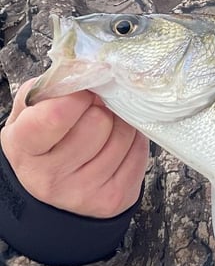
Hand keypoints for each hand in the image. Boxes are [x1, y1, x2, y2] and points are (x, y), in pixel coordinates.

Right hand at [1, 78, 148, 218]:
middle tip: (94, 108)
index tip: (82, 92)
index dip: (76, 96)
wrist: (53, 184)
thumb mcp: (32, 109)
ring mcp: (82, 192)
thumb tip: (89, 66)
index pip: (55, 116)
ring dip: (120, 122)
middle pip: (98, 122)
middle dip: (101, 107)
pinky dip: (133, 141)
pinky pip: (139, 153)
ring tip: (105, 125)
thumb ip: (54, 86)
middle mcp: (49, 177)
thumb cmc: (44, 138)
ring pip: (123, 135)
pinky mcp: (112, 199)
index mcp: (23, 147)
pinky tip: (117, 143)